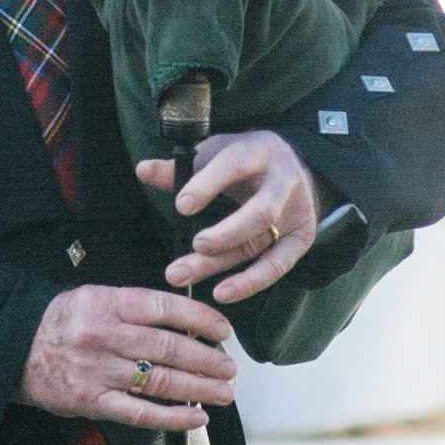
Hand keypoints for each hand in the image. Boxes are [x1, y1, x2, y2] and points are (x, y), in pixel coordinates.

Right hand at [19, 283, 236, 431]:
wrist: (13, 349)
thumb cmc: (60, 323)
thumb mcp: (94, 298)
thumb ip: (135, 309)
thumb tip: (186, 323)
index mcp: (107, 304)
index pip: (164, 308)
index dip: (200, 318)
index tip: (223, 330)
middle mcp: (104, 336)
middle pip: (168, 348)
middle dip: (207, 359)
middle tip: (229, 367)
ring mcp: (98, 371)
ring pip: (160, 381)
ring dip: (199, 389)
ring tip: (223, 392)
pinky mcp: (91, 401)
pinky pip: (139, 413)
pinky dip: (172, 418)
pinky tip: (195, 418)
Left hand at [136, 130, 324, 306]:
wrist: (293, 167)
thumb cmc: (244, 161)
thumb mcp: (215, 154)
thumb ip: (180, 168)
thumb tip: (143, 170)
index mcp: (258, 152)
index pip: (234, 165)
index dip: (207, 185)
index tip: (182, 206)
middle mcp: (283, 182)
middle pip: (259, 213)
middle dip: (225, 234)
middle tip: (195, 246)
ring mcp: (296, 212)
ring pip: (261, 242)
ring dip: (223, 264)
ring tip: (186, 277)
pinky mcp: (302, 238)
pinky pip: (277, 266)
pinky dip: (250, 282)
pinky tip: (222, 293)